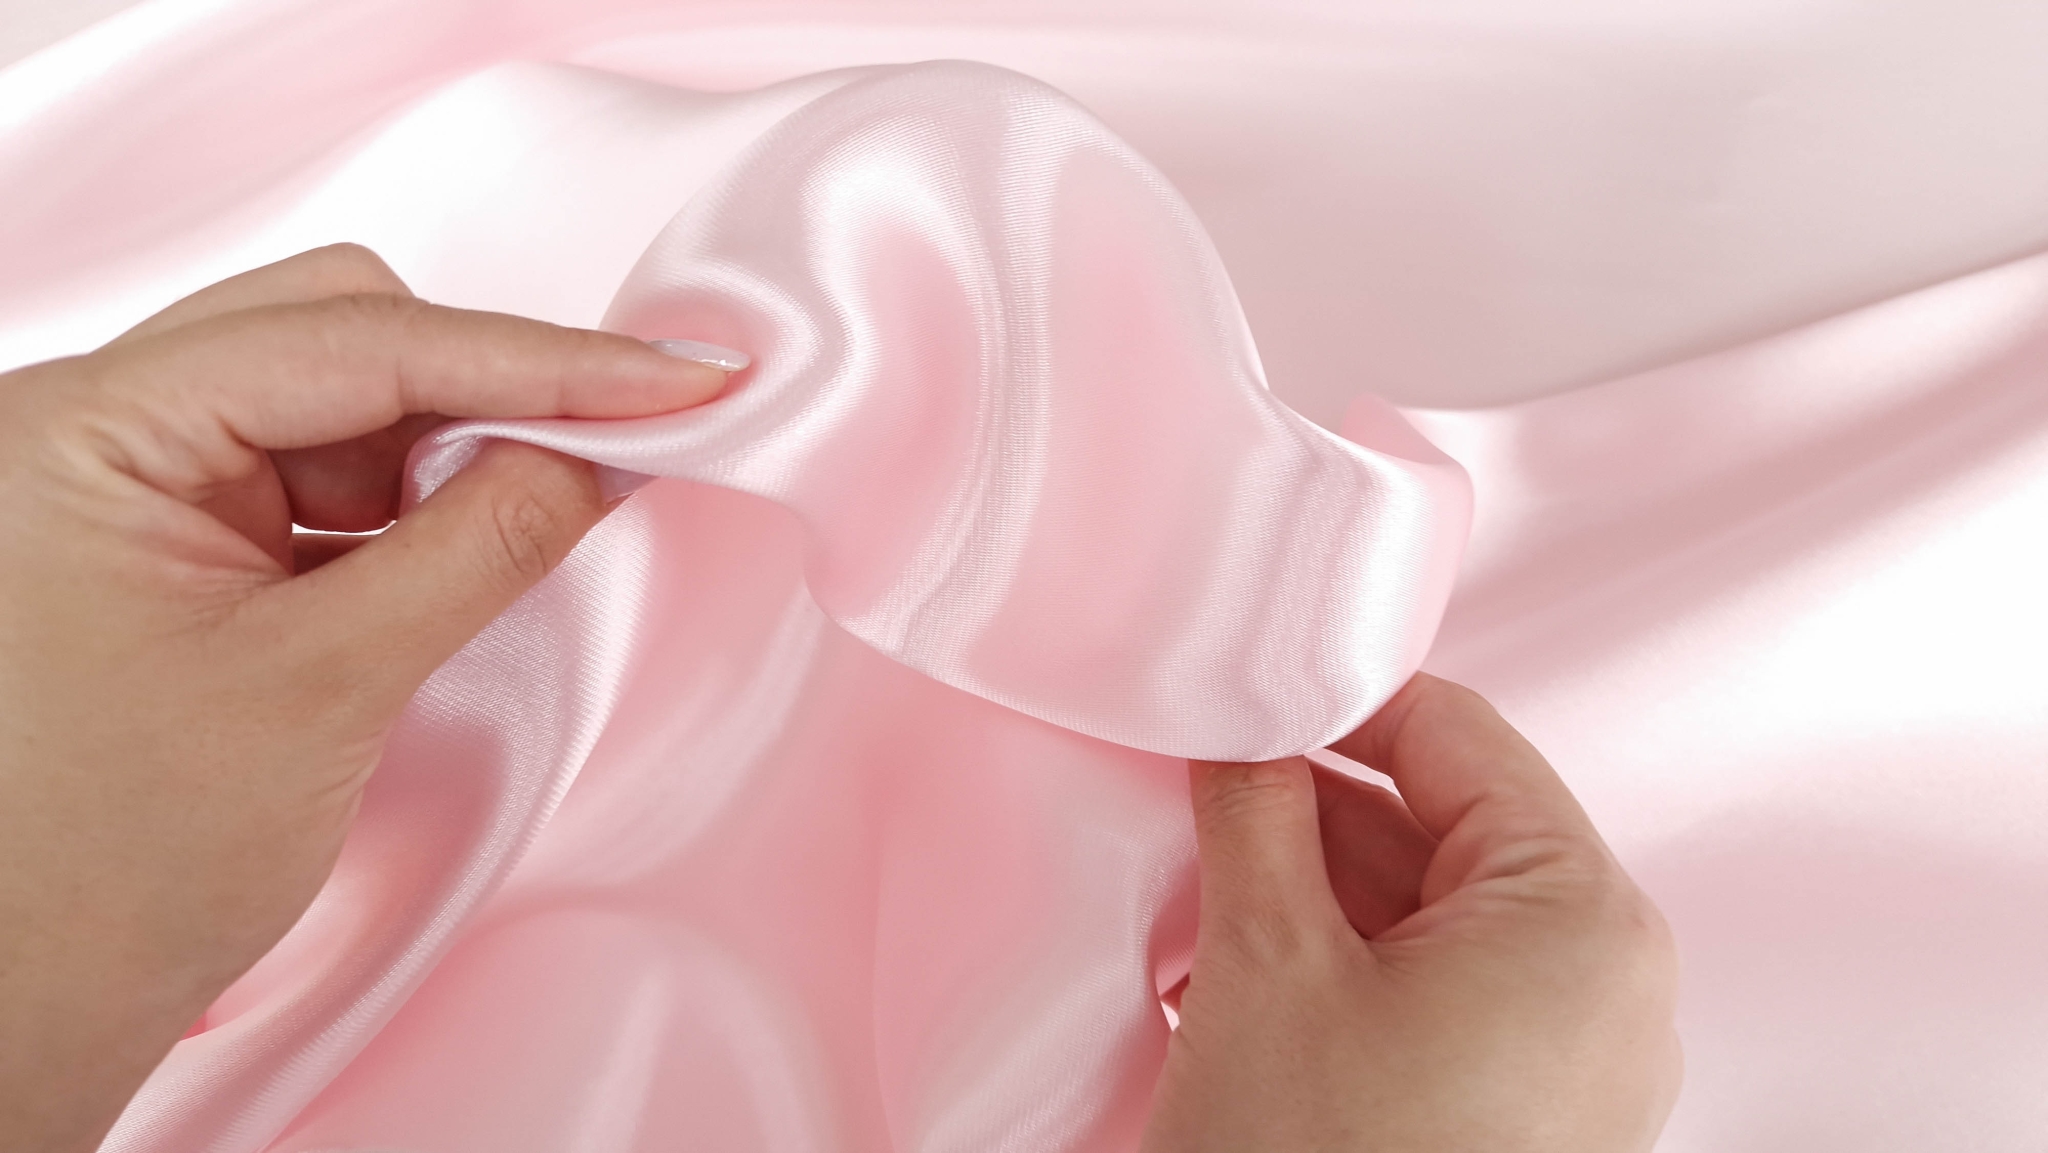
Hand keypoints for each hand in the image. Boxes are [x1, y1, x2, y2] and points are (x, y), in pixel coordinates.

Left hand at [0, 245, 732, 1151]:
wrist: (33, 1001)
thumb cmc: (111, 872)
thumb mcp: (329, 684)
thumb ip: (480, 543)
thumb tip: (598, 454)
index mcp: (79, 435)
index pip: (350, 339)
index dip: (535, 357)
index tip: (670, 377)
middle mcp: (91, 432)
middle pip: (336, 331)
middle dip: (486, 387)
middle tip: (619, 439)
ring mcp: (130, 482)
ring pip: (336, 398)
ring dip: (451, 449)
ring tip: (539, 513)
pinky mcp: (174, 538)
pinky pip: (319, 473)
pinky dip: (411, 503)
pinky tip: (472, 539)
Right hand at [1143, 674, 1680, 1151]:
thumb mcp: (1266, 963)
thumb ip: (1256, 810)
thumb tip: (1238, 734)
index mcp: (1581, 918)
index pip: (1459, 737)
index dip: (1338, 703)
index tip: (1246, 694)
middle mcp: (1607, 986)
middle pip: (1444, 829)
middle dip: (1309, 811)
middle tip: (1198, 795)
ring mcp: (1573, 1065)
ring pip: (1430, 920)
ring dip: (1312, 898)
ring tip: (1199, 897)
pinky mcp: (1525, 1122)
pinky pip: (1434, 1001)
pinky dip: (1340, 975)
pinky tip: (1237, 982)